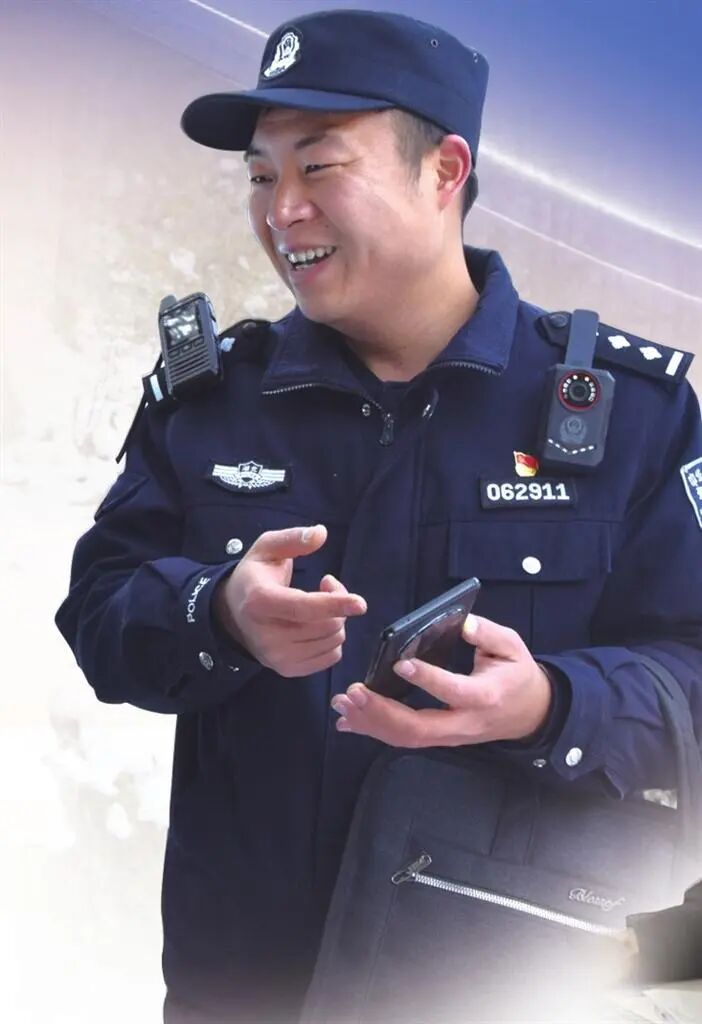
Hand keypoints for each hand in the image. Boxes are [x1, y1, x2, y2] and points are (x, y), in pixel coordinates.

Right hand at [213, 524, 365, 676]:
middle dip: (338, 603)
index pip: (303, 607)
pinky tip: (318, 624)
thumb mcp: (267, 548)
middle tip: (327, 585)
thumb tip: (321, 533)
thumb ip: (293, 539)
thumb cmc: (254, 577)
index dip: (334, 604)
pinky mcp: (288, 670)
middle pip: (326, 625)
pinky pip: (331, 657)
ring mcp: (277, 657)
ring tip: (320, 603)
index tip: (360, 603)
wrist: (232, 614)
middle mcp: (267, 635)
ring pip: (333, 641)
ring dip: (337, 619)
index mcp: (261, 601)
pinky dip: (333, 639)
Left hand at [330, 614, 551, 746]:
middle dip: (382, 713)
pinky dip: (374, 729)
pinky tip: (348, 720)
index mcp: (484, 696)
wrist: (530, 713)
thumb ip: (487, 634)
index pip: (453, 690)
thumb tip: (462, 623)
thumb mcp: (511, 647)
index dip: (427, 679)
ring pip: (407, 738)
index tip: (400, 664)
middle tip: (353, 692)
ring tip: (342, 703)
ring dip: (371, 723)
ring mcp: (449, 735)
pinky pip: (404, 738)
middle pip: (419, 728)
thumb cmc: (516, 674)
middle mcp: (463, 722)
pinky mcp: (438, 737)